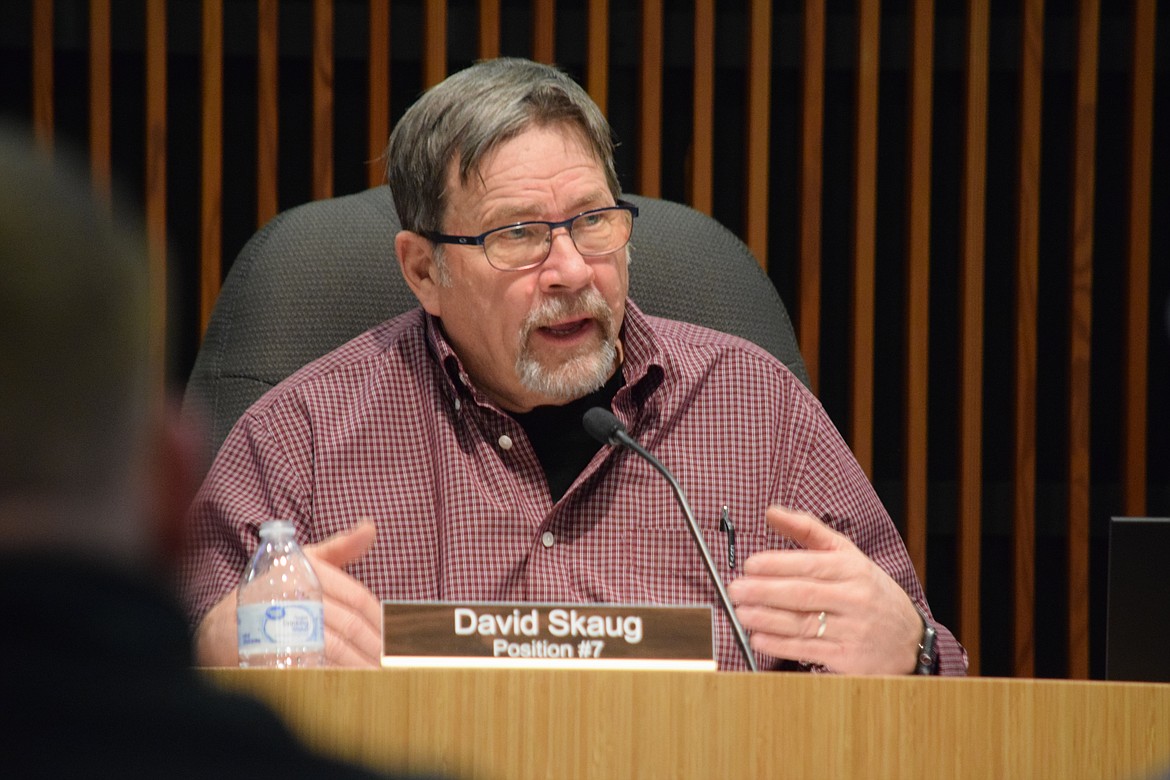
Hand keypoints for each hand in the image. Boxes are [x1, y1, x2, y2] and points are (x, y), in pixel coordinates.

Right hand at [194, 522, 382, 667]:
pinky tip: (349, 685)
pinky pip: (309, 669)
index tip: (394, 636)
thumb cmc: (268, 592)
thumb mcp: (300, 562)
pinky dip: (333, 678)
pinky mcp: (265, 656)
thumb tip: (370, 527)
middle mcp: (290, 594)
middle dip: (374, 646)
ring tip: (379, 676)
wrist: (217, 630)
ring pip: (332, 648)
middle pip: (348, 624)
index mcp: (303, 571)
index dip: (379, 619)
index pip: (356, 597)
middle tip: (393, 663)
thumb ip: (338, 548)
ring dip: (360, 665)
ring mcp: (276, 626)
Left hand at [726, 506, 921, 674]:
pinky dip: (780, 645)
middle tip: (736, 589)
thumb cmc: (869, 590)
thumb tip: (771, 512)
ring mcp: (853, 629)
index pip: (810, 564)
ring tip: (741, 612)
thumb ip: (808, 531)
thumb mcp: (847, 555)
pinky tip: (759, 638)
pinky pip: (809, 650)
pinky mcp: (849, 658)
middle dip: (764, 592)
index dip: (777, 564)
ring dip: (766, 619)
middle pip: (803, 594)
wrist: (909, 638)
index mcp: (853, 568)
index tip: (750, 565)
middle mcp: (854, 598)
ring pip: (803, 623)